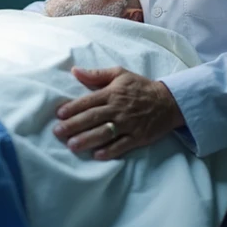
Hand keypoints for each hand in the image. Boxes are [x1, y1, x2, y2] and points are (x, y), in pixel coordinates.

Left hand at [52, 66, 184, 159]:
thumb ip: (96, 74)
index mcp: (112, 93)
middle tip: (58, 132)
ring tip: (72, 145)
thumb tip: (75, 71)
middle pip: (93, 118)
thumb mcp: (120, 74)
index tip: (59, 114)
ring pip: (105, 132)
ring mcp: (128, 124)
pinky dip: (110, 151)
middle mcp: (118, 109)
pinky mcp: (138, 137)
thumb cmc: (140, 87)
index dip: (73, 107)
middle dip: (74, 125)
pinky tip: (97, 155)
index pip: (89, 101)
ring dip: (88, 139)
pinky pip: (122, 145)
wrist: (168, 101)